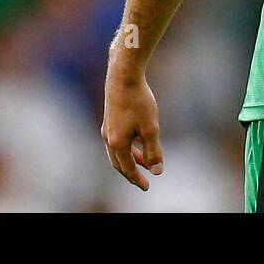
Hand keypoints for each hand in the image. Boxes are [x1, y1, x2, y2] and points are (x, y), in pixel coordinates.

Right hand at [101, 69, 163, 190]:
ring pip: (118, 151)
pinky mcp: (110, 118)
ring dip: (132, 158)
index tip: (147, 187)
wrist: (124, 76)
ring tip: (146, 161)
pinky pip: (118, 139)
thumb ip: (153, 151)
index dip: (137, 179)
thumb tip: (156, 171)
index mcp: (117, 144)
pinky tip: (139, 140)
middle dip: (132, 172)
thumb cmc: (138, 101)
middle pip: (119, 163)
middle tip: (143, 180)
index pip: (127, 168)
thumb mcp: (150, 128)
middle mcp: (108, 138)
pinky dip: (129, 145)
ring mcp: (107, 128)